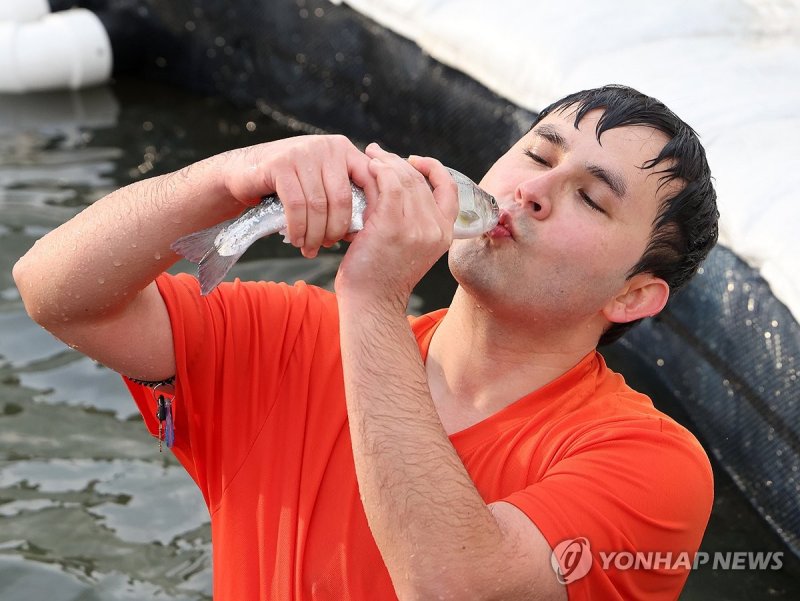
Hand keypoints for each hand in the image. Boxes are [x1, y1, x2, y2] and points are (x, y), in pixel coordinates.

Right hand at [220, 134, 376, 257]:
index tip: (364, 233)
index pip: (369, 179)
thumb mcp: (321, 183)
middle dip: (336, 229)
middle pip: (341, 198)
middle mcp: (326, 147)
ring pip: (318, 205)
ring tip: (310, 248)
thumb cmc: (289, 185)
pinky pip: (296, 205)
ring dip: (315, 233)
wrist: (245, 172)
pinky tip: (296, 239)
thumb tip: (363, 229)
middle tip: (328, 246)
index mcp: (343, 149)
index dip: (371, 208)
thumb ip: (342, 196)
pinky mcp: (281, 164)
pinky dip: (297, 228)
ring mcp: (303, 152)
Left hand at [335, 143, 458, 306]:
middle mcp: (435, 228)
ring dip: (385, 162)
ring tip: (369, 157)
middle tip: (378, 153)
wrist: (372, 304)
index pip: (450, 188)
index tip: (415, 160)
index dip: (434, 168)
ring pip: (403, 178)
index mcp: (445, 234)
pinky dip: (377, 171)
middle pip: (420, 179)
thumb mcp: (411, 248)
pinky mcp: (391, 226)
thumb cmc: (383, 278)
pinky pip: (388, 185)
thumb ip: (414, 221)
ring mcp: (416, 227)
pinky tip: (367, 168)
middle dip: (398, 161)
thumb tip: (397, 186)